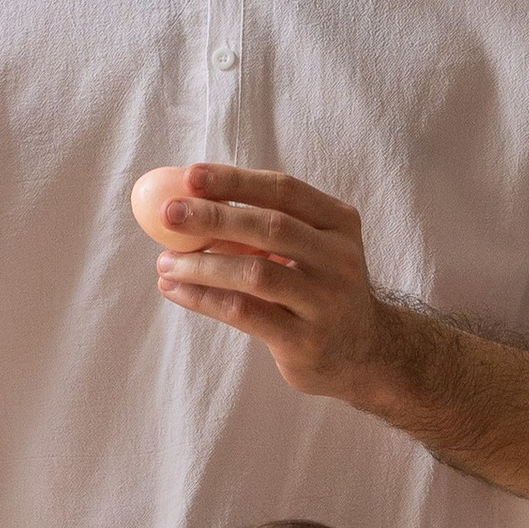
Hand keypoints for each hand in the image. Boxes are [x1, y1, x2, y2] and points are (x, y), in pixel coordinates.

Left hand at [143, 164, 392, 403]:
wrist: (364, 352)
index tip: (190, 175)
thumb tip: (190, 199)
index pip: (284, 190)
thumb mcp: (311, 250)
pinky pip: (244, 312)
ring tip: (164, 262)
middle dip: (213, 216)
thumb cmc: (319, 289)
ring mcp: (326, 301)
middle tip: (168, 214)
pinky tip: (176, 290)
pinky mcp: (305, 340)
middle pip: (270, 227)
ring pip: (255, 273)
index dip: (236, 180)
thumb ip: (267, 225)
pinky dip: (203, 299)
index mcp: (339, 223)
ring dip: (201, 265)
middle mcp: (339, 258)